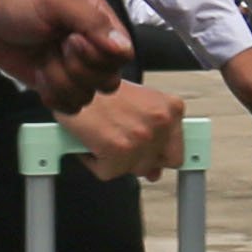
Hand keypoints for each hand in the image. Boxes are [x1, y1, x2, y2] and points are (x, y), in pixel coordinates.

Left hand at [0, 0, 138, 107]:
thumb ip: (92, 22)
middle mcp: (92, 48)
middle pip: (108, 80)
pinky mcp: (57, 84)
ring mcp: (74, 69)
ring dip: (60, 80)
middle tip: (55, 47)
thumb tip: (122, 46)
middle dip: (77, 69)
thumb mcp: (57, 2)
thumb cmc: (19, 0)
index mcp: (99, 22)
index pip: (122, 55)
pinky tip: (40, 76)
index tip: (74, 40)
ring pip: (87, 95)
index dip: (100, 55)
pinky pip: (70, 106)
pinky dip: (53, 95)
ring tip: (43, 59)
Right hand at [64, 79, 188, 182]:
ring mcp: (141, 138)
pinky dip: (94, 161)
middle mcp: (160, 123)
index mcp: (171, 109)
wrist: (74, 79)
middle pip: (155, 165)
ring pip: (133, 170)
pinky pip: (107, 172)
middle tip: (121, 140)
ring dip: (116, 159)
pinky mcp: (117, 150)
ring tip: (105, 135)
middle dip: (138, 158)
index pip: (177, 153)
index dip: (160, 156)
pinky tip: (91, 140)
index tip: (154, 157)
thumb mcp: (139, 103)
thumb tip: (154, 172)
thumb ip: (153, 135)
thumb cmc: (102, 90)